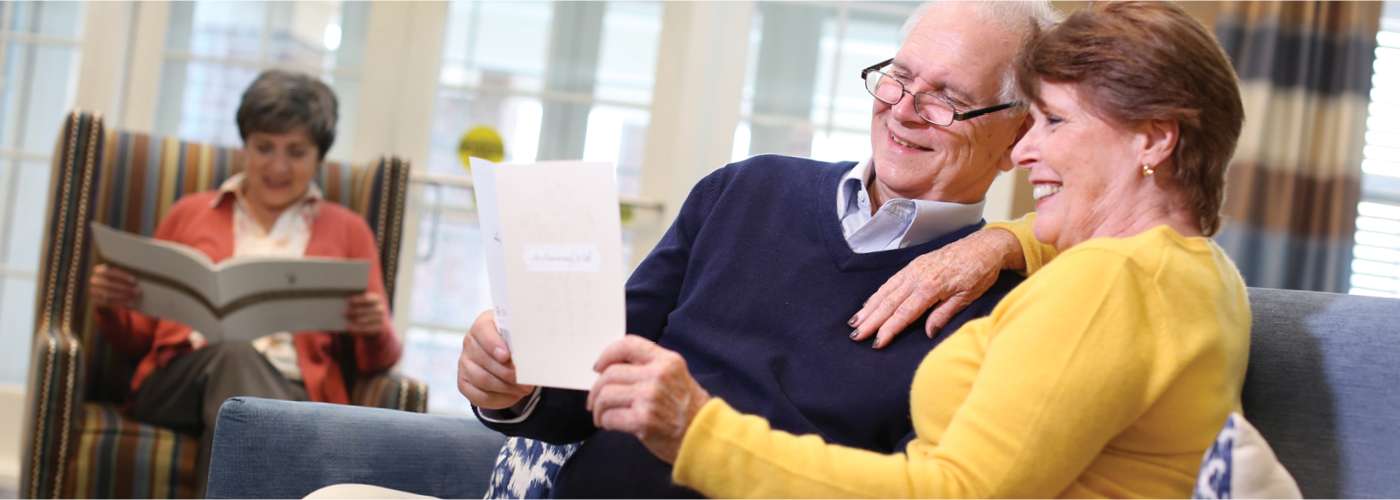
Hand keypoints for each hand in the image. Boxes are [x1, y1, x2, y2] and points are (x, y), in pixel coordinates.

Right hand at [89, 264, 139, 309]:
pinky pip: (108, 303)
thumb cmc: (114, 281)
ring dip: (124, 296)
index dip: (122, 276)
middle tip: (137, 291)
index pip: (109, 272)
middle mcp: (93, 280)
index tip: (134, 280)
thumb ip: (122, 275)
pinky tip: (129, 303)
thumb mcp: (116, 275)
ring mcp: (92, 291)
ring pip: (109, 294)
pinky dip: (120, 303)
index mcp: (98, 270)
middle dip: (125, 288)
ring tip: (135, 297)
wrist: (103, 293)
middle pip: (110, 284)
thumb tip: (137, 280)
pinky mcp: (95, 301)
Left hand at [344, 292, 387, 334]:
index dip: (357, 300)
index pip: (367, 299)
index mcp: (377, 299)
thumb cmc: (367, 308)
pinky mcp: (378, 328)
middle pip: (365, 310)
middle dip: (354, 312)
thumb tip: (345, 303)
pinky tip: (348, 327)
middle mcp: (380, 309)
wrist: (377, 320)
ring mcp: (381, 319)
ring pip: (364, 320)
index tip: (348, 301)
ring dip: (353, 320)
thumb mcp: (365, 303)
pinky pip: (365, 329)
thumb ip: (358, 301)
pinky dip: (355, 328)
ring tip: (346, 320)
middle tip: (344, 313)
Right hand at [457, 310, 535, 409]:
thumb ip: (523, 338)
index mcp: (483, 324)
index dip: (493, 344)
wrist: (505, 350)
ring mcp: (465, 363)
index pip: (482, 330)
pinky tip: (513, 396)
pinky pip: (478, 396)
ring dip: (506, 388)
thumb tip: (536, 351)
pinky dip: (498, 399)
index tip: (506, 356)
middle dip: (508, 373)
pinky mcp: (464, 382)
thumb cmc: (514, 340)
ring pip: (482, 379)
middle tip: (527, 381)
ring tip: (524, 389)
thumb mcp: (519, 333)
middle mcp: (470, 342)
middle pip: (484, 360)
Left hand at [588, 335, 710, 463]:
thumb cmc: (689, 411)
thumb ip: (651, 368)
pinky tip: (609, 425)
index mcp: (667, 361)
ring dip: (598, 408)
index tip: (598, 367)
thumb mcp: (677, 377)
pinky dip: (604, 421)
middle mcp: (658, 375)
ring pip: (605, 394)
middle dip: (596, 389)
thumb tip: (613, 368)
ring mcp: (650, 397)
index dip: (607, 354)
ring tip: (601, 416)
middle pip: (610, 373)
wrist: (704, 438)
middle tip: (594, 401)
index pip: (627, 345)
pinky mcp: (643, 420)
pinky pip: (609, 416)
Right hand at [850, 228, 1021, 348]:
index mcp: (931, 286)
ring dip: (869, 308)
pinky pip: (891, 281)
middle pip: (889, 302)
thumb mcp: (968, 296)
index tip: (877, 342)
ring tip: (854, 322)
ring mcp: (914, 269)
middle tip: (856, 336)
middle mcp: (918, 276)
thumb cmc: (980, 271)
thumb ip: (945, 313)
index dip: (889, 329)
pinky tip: (869, 303)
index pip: (904, 312)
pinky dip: (877, 294)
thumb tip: (928, 332)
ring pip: (886, 291)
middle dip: (871, 320)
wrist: (984, 245)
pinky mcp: (914, 265)